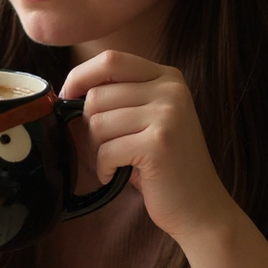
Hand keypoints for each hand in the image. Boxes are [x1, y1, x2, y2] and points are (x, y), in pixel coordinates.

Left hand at [62, 50, 232, 244]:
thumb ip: (119, 97)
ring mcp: (168, 115)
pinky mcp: (158, 144)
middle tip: (103, 149)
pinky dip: (103, 168)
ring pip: (97, 123)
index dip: (80, 77)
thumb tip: (68, 92)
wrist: (200, 207)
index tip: (68, 98)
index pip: (110, 60)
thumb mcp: (146, 119)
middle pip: (97, 95)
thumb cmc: (162, 166)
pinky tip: (117, 175)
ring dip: (97, 150)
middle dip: (88, 127)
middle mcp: (171, 90)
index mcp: (167, 77)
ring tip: (115, 162)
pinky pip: (106, 150)